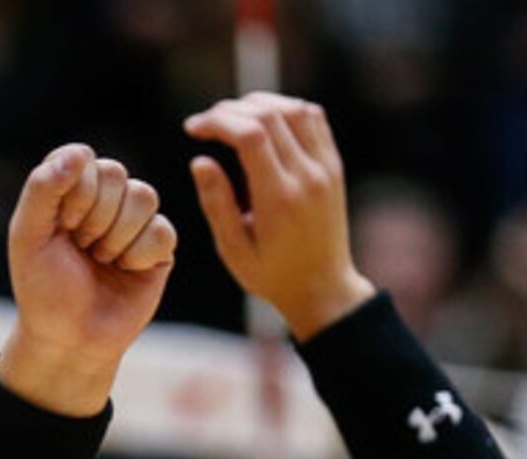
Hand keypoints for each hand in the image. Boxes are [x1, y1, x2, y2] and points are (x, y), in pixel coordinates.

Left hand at [0, 143, 177, 416]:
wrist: (68, 338)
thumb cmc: (43, 288)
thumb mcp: (27, 236)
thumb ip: (43, 187)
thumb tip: (80, 152)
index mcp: (70, 188)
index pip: (82, 158)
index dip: (72, 196)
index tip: (59, 228)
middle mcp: (104, 197)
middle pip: (116, 173)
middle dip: (92, 219)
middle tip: (80, 248)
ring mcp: (134, 219)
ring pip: (143, 196)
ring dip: (115, 237)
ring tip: (100, 260)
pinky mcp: (159, 245)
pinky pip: (161, 230)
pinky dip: (137, 255)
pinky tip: (125, 271)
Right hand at [183, 93, 374, 340]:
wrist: (323, 286)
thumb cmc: (272, 274)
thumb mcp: (233, 249)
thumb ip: (216, 203)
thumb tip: (201, 160)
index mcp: (280, 198)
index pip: (251, 135)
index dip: (217, 122)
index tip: (193, 129)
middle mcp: (308, 176)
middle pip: (270, 115)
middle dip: (231, 110)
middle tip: (206, 123)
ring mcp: (326, 167)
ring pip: (294, 108)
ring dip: (258, 104)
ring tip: (231, 119)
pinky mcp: (333, 164)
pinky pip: (312, 118)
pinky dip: (284, 109)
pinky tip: (262, 121)